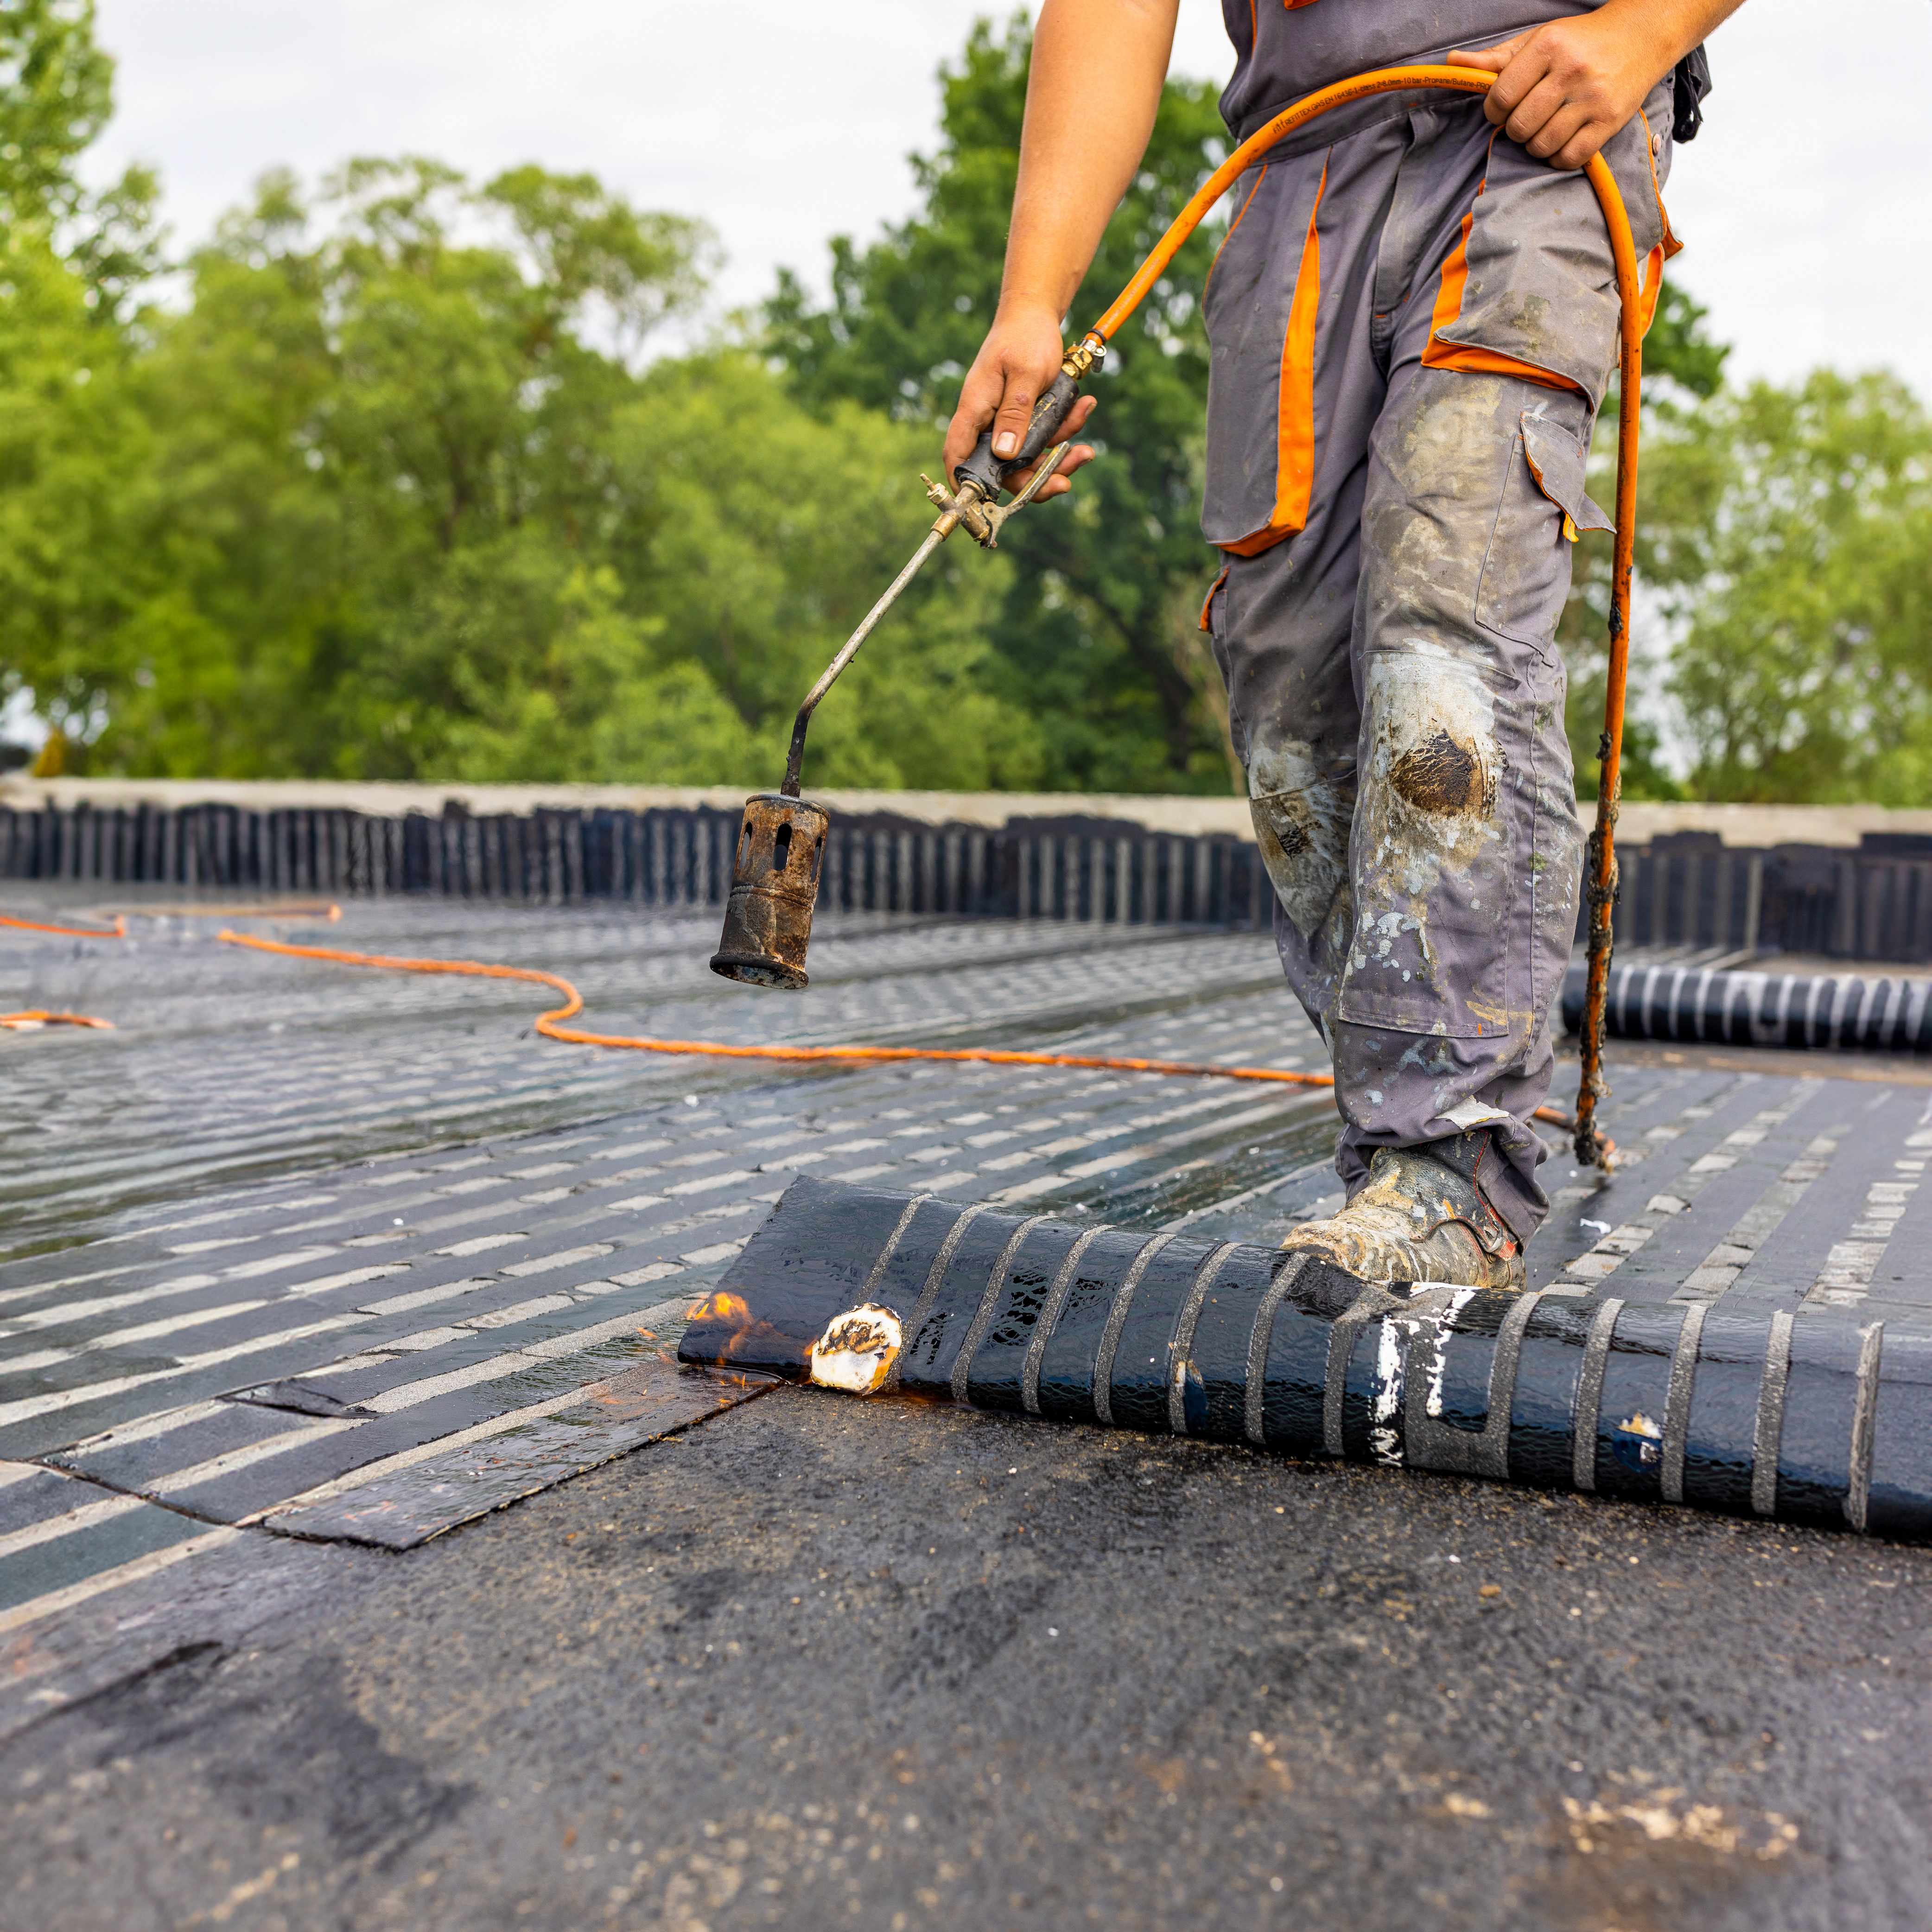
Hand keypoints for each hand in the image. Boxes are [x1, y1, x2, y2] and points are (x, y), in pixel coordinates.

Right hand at [942, 302, 1097, 500]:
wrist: (1037, 315)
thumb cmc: (1025, 338)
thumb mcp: (1026, 375)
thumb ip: (1016, 413)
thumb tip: (1005, 454)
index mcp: (975, 410)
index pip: (957, 456)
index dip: (964, 486)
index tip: (981, 509)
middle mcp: (987, 423)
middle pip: (1002, 471)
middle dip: (1036, 480)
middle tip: (1066, 481)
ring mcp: (1006, 424)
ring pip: (1029, 460)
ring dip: (1060, 456)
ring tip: (1085, 446)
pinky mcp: (1025, 420)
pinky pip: (1044, 440)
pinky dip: (1065, 432)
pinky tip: (1084, 409)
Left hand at [1447, 11, 1667, 170]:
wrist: (1640, 36)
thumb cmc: (1580, 41)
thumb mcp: (1538, 40)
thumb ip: (1496, 58)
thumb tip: (1454, 62)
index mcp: (1549, 47)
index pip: (1501, 97)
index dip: (1494, 111)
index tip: (1503, 108)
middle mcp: (1571, 71)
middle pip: (1519, 126)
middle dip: (1515, 129)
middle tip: (1526, 118)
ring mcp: (1592, 98)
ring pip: (1541, 146)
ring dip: (1536, 145)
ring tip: (1545, 127)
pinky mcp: (1609, 121)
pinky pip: (1569, 158)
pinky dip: (1558, 157)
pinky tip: (1561, 140)